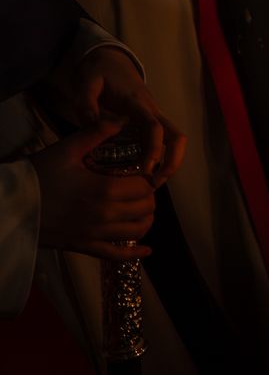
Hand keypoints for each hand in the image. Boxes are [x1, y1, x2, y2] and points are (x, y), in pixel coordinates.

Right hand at [29, 119, 154, 259]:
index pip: (145, 186)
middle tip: (140, 188)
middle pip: (146, 208)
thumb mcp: (66, 150)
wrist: (10, 205)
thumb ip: (96, 133)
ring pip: (137, 230)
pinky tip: (146, 250)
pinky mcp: (84, 246)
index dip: (148, 178)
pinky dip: (134, 253)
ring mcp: (95, 234)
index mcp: (105, 189)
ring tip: (141, 209)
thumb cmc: (38, 175)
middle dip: (148, 197)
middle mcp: (106, 214)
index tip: (142, 173)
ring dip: (145, 219)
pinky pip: (116, 255)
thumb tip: (122, 119)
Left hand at [41, 44, 184, 185]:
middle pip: (176, 136)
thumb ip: (87, 105)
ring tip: (152, 182)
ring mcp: (154, 115)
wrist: (112, 60)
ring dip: (169, 161)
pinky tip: (144, 170)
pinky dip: (160, 156)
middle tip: (157, 182)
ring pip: (174, 139)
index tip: (147, 168)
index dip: (154, 149)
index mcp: (136, 103)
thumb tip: (96, 128)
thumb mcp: (86, 84)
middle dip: (173, 160)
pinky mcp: (151, 120)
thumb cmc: (99, 72)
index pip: (154, 127)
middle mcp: (151, 110)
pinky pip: (163, 140)